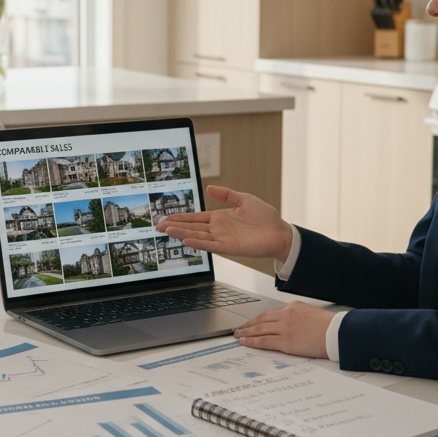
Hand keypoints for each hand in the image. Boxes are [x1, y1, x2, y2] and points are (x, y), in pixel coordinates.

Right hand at [155, 185, 293, 259]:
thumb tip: (208, 188)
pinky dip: (198, 243)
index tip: (165, 217)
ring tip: (166, 230)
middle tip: (157, 225)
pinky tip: (186, 240)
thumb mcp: (244, 199)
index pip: (195, 217)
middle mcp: (218, 229)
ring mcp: (222, 239)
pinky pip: (210, 245)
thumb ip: (226, 194)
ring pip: (197, 235)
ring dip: (181, 233)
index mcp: (220, 218)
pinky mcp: (229, 248)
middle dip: (174, 225)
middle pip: (191, 227)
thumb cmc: (266, 217)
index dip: (180, 217)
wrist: (280, 232)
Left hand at [234, 302, 334, 358]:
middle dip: (248, 324)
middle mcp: (286, 315)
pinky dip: (252, 341)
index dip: (258, 319)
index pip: (270, 313)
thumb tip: (288, 324)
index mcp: (293, 307)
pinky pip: (263, 340)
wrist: (338, 334)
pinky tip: (245, 342)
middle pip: (261, 319)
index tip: (251, 322)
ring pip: (259, 329)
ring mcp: (284, 328)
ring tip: (238, 335)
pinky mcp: (285, 341)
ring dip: (246, 332)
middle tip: (238, 328)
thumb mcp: (311, 314)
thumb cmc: (330, 327)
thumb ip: (297, 316)